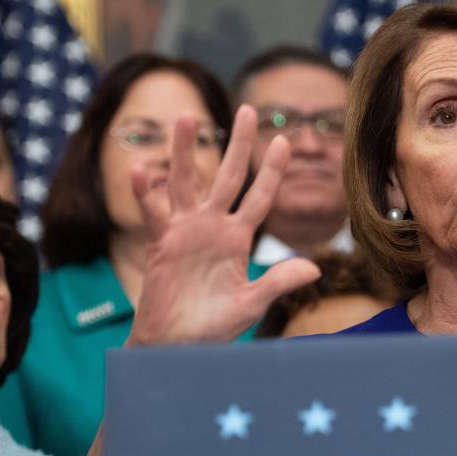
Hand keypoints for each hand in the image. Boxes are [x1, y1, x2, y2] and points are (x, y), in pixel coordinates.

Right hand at [127, 105, 319, 345]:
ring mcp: (185, 232)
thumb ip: (278, 282)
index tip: (284, 141)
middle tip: (248, 108)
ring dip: (183, 151)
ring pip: (185, 182)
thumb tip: (315, 268)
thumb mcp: (251, 303)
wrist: (178, 347)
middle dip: (238, 143)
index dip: (272, 170)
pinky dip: (145, 193)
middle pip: (227, 176)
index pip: (260, 196)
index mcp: (238, 238)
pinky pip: (153, 214)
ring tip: (186, 116)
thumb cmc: (214, 327)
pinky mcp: (161, 244)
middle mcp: (213, 227)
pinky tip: (141, 171)